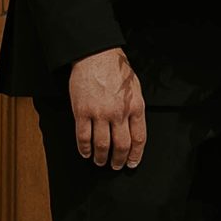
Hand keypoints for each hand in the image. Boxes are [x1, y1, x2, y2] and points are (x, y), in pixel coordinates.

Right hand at [67, 48, 146, 169]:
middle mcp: (119, 112)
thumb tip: (133, 129)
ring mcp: (100, 113)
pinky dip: (84, 149)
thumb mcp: (135, 88)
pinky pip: (83, 137)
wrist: (96, 55)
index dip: (135, 155)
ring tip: (100, 161)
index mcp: (135, 106)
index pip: (138, 139)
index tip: (132, 163)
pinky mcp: (82, 112)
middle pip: (121, 146)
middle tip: (115, 165)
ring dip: (101, 158)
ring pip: (102, 146)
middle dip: (118, 160)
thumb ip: (135, 109)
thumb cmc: (115, 69)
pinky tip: (86, 152)